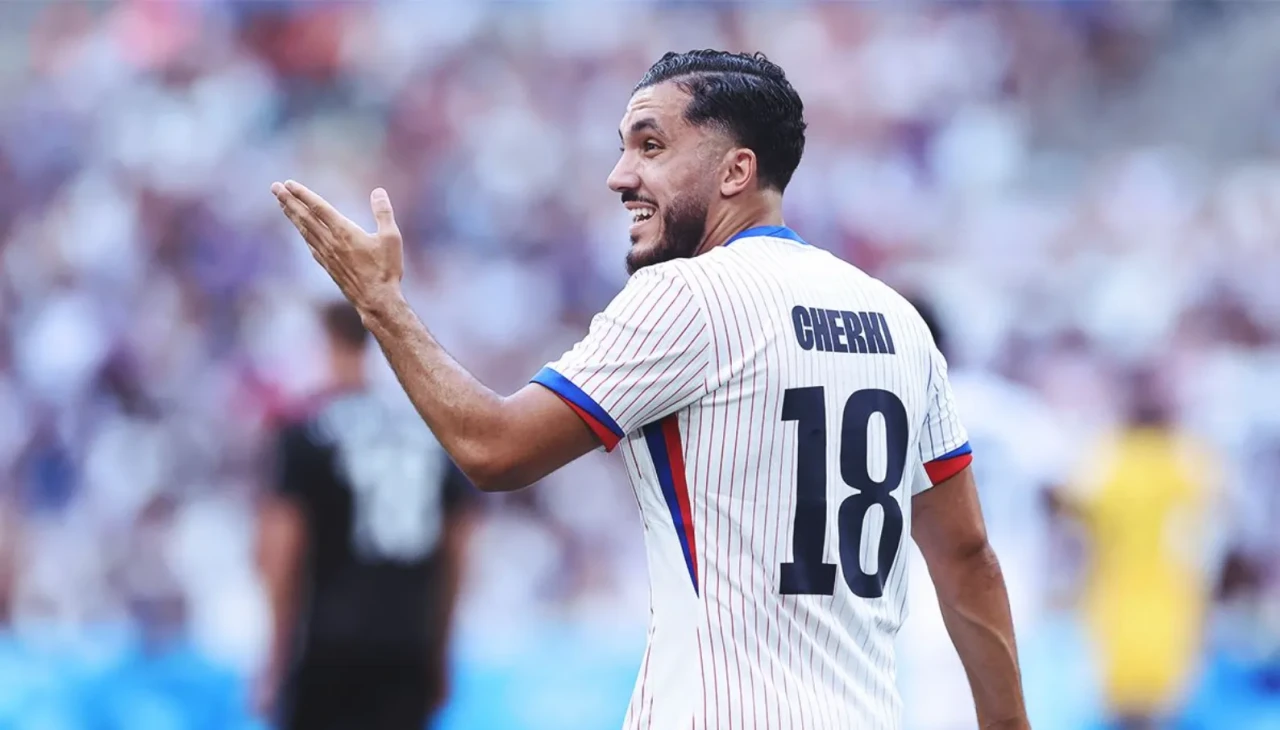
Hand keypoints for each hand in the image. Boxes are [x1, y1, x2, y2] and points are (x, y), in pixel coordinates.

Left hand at [272, 180, 404, 311]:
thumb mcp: (391, 237)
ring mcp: (327, 255)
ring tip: (281, 203)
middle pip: (305, 217)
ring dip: (291, 215)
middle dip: (288, 200)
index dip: (303, 194)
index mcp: (344, 232)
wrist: (376, 300)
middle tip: (274, 187)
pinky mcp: (328, 266)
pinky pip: (310, 245)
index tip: (289, 183)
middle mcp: (331, 242)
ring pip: (304, 230)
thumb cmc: (386, 269)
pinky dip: (302, 234)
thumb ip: (383, 213)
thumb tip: (378, 191)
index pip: (319, 207)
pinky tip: (300, 231)